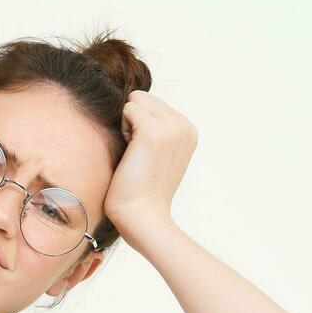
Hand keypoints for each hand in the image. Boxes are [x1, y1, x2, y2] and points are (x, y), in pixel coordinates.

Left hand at [101, 89, 194, 233]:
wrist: (142, 214)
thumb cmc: (143, 189)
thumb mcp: (161, 154)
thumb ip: (159, 129)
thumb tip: (136, 102)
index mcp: (189, 130)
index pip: (153, 103)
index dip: (141, 125)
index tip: (147, 154)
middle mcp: (184, 125)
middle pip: (144, 98)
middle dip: (134, 121)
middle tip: (138, 155)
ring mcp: (171, 127)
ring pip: (136, 101)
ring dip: (128, 125)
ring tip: (136, 154)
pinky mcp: (153, 132)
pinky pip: (127, 109)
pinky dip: (123, 129)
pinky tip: (130, 154)